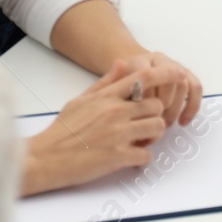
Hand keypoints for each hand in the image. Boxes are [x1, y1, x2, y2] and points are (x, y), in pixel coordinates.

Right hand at [20, 60, 171, 195]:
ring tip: (138, 142)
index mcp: (106, 97)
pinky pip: (146, 155)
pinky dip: (142, 159)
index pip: (144, 77)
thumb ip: (105, 82)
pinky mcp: (117, 156)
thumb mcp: (81, 100)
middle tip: (144, 126)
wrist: (43, 158)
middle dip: (155, 116)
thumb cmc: (61, 131)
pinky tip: (130, 159)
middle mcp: (115, 112)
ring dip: (152, 137)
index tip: (178, 74)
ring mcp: (118, 134)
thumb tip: (122, 63)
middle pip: (156, 105)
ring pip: (157, 128)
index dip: (166, 74)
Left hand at [118, 51, 202, 126]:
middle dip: (162, 106)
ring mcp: (173, 66)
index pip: (145, 76)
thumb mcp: (107, 87)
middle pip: (166, 80)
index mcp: (138, 61)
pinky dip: (192, 106)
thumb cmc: (115, 87)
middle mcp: (158, 60)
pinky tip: (183, 122)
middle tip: (153, 124)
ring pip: (182, 84)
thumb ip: (110, 85)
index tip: (138, 118)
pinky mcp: (185, 75)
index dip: (144, 99)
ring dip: (175, 109)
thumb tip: (128, 87)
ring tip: (165, 125)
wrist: (127, 72)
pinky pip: (195, 87)